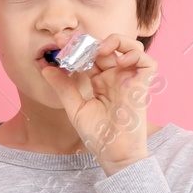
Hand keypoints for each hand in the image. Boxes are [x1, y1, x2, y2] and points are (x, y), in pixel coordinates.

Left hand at [38, 32, 156, 174]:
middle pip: (106, 47)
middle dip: (87, 39)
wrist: (113, 154)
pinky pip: (147, 61)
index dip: (76, 45)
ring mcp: (130, 79)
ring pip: (130, 47)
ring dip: (115, 41)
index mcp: (100, 81)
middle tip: (66, 39)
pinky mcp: (143, 85)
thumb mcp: (75, 107)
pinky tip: (118, 61)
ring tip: (98, 49)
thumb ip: (63, 86)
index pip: (90, 55)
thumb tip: (46, 67)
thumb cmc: (98, 135)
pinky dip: (134, 54)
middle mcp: (116, 77)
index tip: (57, 41)